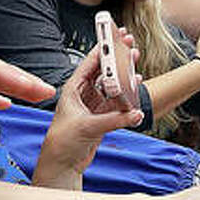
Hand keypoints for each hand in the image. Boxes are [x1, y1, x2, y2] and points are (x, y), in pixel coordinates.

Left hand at [38, 43, 141, 176]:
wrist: (62, 164)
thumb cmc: (62, 141)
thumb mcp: (88, 127)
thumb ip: (114, 120)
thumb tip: (135, 114)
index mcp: (73, 89)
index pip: (90, 63)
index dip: (102, 48)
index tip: (114, 35)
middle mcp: (83, 94)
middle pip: (103, 70)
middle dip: (116, 56)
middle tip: (129, 42)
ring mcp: (94, 104)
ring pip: (112, 84)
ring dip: (124, 73)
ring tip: (136, 59)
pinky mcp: (102, 116)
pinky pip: (118, 100)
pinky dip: (128, 93)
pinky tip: (137, 84)